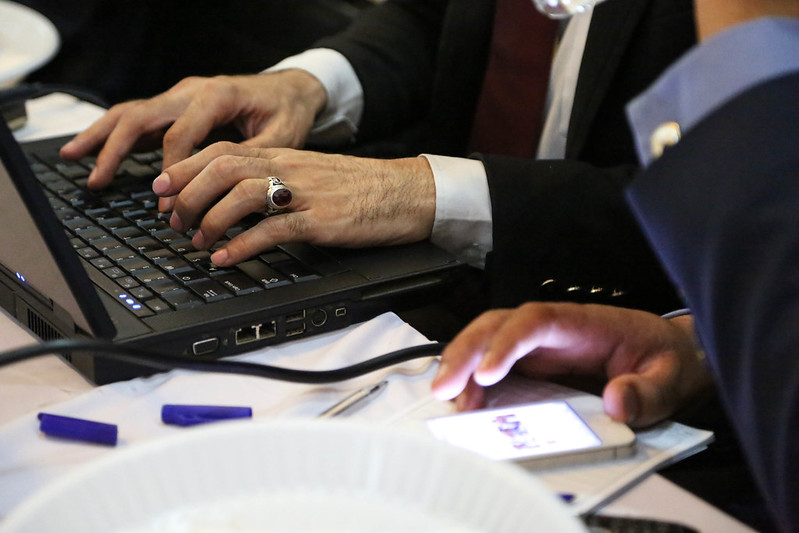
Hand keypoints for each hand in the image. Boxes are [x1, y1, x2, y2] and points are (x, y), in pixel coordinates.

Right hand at [59, 70, 327, 194]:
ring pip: (131, 111)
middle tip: (96, 180)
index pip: (180, 135)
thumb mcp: (282, 139)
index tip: (167, 203)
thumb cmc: (287, 112)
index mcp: (216, 96)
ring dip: (101, 136)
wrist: (292, 89)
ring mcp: (181, 95)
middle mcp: (192, 91)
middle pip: (140, 116)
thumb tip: (225, 193)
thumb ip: (252, 162)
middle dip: (114, 149)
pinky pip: (139, 116)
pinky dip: (114, 133)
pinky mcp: (177, 105)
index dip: (171, 172)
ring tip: (72, 157)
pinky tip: (92, 149)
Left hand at [152, 142, 435, 265]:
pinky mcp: (321, 221)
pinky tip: (226, 259)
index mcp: (285, 154)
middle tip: (174, 220)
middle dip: (188, 194)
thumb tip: (234, 197)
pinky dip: (242, 245)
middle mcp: (289, 168)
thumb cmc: (360, 188)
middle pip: (222, 168)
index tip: (161, 187)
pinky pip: (273, 230)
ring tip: (198, 242)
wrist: (405, 193)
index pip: (222, 150)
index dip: (185, 167)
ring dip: (211, 220)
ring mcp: (305, 193)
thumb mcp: (311, 174)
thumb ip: (275, 178)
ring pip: (241, 195)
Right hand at [431, 303, 711, 427]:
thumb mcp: (668, 378)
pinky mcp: (534, 364)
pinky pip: (494, 364)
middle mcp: (553, 330)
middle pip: (497, 325)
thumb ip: (645, 392)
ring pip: (487, 340)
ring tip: (449, 399)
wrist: (669, 356)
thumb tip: (615, 402)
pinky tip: (466, 402)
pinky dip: (473, 381)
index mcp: (584, 324)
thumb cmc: (664, 359)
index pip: (534, 321)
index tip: (486, 372)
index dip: (505, 343)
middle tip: (445, 387)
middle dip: (465, 351)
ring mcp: (540, 345)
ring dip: (462, 365)